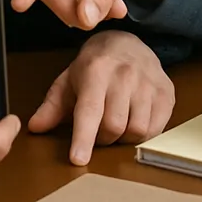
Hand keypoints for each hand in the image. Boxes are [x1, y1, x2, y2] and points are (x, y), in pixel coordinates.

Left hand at [28, 31, 174, 165]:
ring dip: (123, 138)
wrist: (127, 42)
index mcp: (96, 70)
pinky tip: (134, 121)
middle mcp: (125, 74)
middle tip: (98, 131)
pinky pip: (156, 129)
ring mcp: (149, 82)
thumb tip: (35, 127)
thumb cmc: (95, 66)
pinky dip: (143, 135)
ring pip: (136, 130)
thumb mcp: (69, 80)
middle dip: (102, 139)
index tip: (78, 160)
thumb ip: (52, 106)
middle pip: (114, 126)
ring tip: (117, 124)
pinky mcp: (166, 92)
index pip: (90, 110)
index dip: (84, 138)